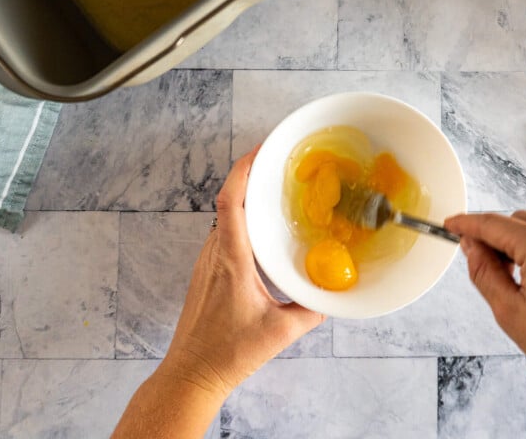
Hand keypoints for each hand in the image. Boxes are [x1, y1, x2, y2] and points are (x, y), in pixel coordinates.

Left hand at [158, 148, 324, 395]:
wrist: (191, 374)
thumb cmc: (227, 354)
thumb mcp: (280, 333)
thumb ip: (312, 311)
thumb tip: (335, 295)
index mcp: (231, 261)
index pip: (231, 203)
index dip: (243, 171)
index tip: (261, 151)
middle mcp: (214, 255)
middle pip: (228, 202)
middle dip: (249, 177)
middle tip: (276, 164)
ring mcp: (206, 263)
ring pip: (224, 219)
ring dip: (244, 199)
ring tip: (272, 191)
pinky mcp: (206, 273)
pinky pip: (223, 235)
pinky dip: (240, 221)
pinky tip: (260, 231)